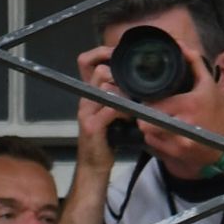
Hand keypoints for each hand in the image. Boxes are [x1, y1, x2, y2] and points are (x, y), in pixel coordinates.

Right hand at [73, 45, 126, 176]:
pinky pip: (111, 109)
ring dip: (124, 96)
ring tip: (132, 107)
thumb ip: (118, 99)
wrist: (94, 165)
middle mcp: (85, 99)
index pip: (92, 65)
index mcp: (90, 95)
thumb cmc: (107, 140)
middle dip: (120, 78)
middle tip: (133, 91)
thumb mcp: (112, 115)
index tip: (124, 62)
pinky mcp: (91, 125)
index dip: (107, 58)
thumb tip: (138, 86)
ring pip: (106, 88)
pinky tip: (129, 119)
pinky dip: (124, 111)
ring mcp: (86, 112)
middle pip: (101, 72)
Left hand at [136, 46, 223, 176]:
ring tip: (160, 121)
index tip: (151, 99)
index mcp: (189, 105)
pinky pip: (155, 146)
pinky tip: (166, 132)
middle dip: (146, 115)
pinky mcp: (178, 156)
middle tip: (153, 110)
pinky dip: (156, 139)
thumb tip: (180, 45)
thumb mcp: (209, 84)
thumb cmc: (220, 111)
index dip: (148, 101)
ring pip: (148, 134)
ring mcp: (180, 144)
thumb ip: (194, 62)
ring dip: (150, 127)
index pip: (152, 105)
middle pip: (146, 122)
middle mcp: (183, 127)